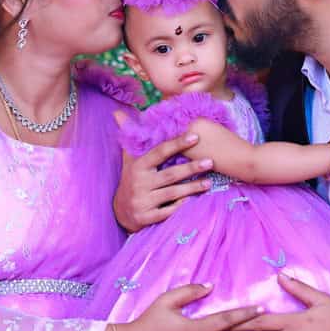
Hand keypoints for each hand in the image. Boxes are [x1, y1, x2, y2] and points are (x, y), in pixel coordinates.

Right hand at [112, 111, 215, 232]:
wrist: (120, 212)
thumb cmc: (131, 180)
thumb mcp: (128, 159)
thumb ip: (129, 137)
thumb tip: (118, 112)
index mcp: (137, 166)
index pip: (159, 152)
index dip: (177, 144)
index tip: (195, 137)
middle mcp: (139, 183)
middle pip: (170, 174)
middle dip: (191, 168)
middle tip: (211, 161)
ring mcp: (142, 202)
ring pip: (172, 193)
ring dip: (192, 187)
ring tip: (209, 182)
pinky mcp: (146, 218)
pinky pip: (168, 211)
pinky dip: (181, 206)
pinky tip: (195, 200)